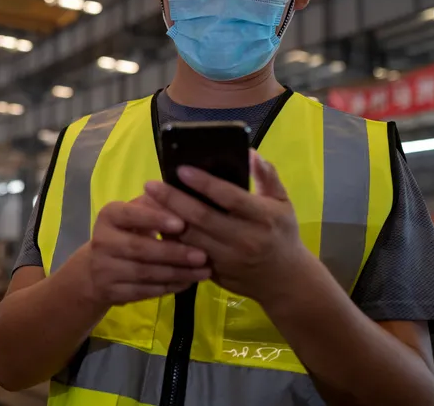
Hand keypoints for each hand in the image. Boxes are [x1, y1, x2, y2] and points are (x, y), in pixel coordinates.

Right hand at [79, 195, 210, 306]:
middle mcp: (102, 242)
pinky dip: (169, 287)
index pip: (130, 215)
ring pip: (145, 273)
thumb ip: (156, 206)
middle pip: (140, 248)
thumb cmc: (126, 234)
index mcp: (109, 216)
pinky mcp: (111, 292)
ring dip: (177, 273)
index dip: (155, 219)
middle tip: (202, 255)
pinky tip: (188, 282)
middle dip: (173, 253)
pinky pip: (144, 291)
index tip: (181, 223)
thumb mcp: (135, 215)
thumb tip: (183, 200)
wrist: (96, 271)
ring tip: (203, 271)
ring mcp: (104, 270)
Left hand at [144, 150, 310, 303]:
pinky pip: (187, 255)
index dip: (204, 183)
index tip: (181, 169)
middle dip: (173, 199)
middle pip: (202, 218)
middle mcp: (244, 239)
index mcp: (262, 217)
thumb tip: (249, 151)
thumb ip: (267, 176)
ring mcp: (228, 259)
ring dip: (166, 220)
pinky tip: (157, 225)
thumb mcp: (283, 202)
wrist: (285, 281)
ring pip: (189, 238)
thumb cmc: (282, 233)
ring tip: (147, 202)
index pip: (229, 197)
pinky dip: (171, 240)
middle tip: (150, 184)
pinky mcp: (215, 273)